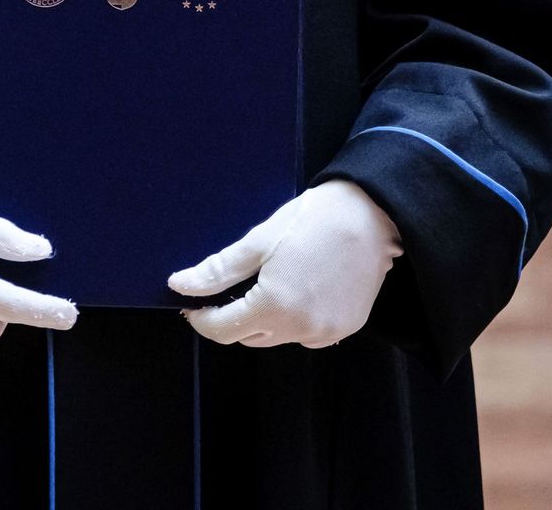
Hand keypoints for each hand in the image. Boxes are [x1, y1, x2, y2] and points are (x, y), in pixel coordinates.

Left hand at [168, 179, 401, 348]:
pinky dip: (293, 320)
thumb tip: (179, 286)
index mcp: (275, 307)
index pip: (223, 330)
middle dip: (232, 316)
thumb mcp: (259, 240)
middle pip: (249, 337)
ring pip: (277, 337)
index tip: (192, 304)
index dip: (202, 319)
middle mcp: (301, 329)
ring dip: (263, 320)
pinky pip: (306, 334)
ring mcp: (327, 332)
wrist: (372, 213)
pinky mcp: (346, 328)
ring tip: (267, 282)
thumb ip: (218, 270)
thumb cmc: (312, 219)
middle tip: (229, 287)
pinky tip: (297, 288)